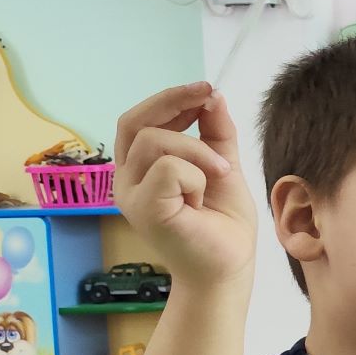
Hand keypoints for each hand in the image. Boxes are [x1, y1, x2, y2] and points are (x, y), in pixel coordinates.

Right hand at [113, 83, 254, 289]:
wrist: (229, 265)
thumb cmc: (222, 221)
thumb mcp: (223, 164)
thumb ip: (215, 132)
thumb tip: (211, 95)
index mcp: (140, 167)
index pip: (140, 119)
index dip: (170, 99)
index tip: (205, 89)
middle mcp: (126, 179)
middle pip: (134, 122)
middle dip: (173, 103)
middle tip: (207, 97)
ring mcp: (130, 195)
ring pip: (155, 141)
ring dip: (198, 152)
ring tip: (219, 176)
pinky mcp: (143, 210)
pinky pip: (167, 169)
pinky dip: (195, 176)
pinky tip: (202, 199)